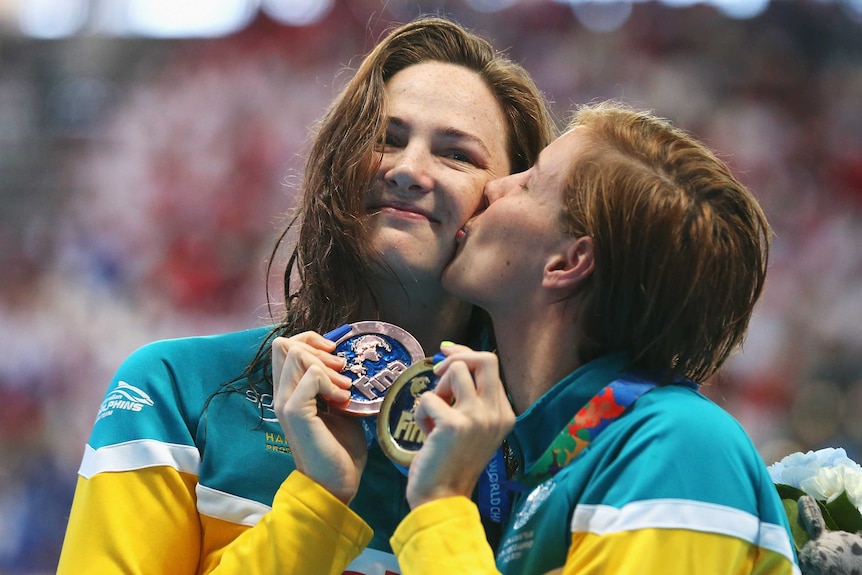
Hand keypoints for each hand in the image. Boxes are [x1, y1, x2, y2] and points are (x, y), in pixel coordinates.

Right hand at [272, 332, 367, 504]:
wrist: (336, 483)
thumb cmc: (339, 448)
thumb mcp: (339, 406)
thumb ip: (334, 383)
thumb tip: (346, 361)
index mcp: (289, 390)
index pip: (285, 346)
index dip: (311, 341)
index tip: (335, 355)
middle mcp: (282, 394)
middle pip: (285, 344)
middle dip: (319, 349)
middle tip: (341, 370)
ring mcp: (285, 402)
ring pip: (296, 354)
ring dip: (326, 366)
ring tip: (344, 388)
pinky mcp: (295, 412)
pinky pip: (311, 376)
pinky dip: (331, 382)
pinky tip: (342, 400)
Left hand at [405, 343, 514, 508]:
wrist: (442, 498)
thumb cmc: (452, 463)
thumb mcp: (471, 428)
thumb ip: (468, 399)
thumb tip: (450, 362)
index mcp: (505, 414)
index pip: (491, 366)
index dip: (466, 354)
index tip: (447, 353)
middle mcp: (497, 413)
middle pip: (485, 359)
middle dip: (457, 357)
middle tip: (437, 371)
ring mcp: (478, 418)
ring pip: (455, 371)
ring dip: (436, 389)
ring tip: (433, 415)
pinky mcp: (454, 424)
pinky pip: (429, 397)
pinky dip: (421, 413)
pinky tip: (426, 434)